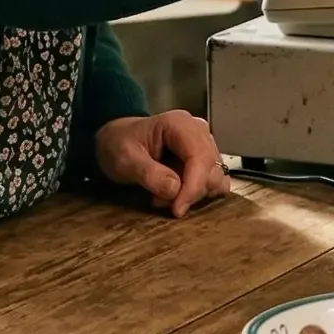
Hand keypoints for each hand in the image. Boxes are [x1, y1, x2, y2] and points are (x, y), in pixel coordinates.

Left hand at [95, 110, 230, 217]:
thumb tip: (175, 190)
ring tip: (165, 196)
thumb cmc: (118, 144)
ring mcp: (204, 144)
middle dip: (190, 192)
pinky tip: (177, 194)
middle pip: (212, 168)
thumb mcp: (124, 159)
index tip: (177, 209)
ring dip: (194, 194)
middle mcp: (198, 131)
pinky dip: (198, 192)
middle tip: (160, 201)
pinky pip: (213, 180)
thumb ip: (148, 173)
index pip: (199, 157)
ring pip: (216, 176)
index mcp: (179, 124)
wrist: (117, 139)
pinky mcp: (204, 158)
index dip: (192, 187)